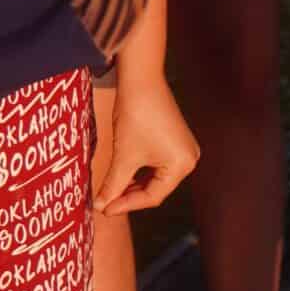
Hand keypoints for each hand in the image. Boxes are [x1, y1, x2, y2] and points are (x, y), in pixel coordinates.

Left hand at [93, 76, 198, 214]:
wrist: (141, 81)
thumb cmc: (136, 117)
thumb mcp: (124, 156)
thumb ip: (113, 185)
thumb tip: (101, 206)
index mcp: (182, 165)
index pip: (153, 196)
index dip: (127, 204)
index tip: (105, 209)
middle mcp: (188, 158)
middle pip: (156, 188)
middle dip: (129, 195)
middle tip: (105, 203)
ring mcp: (183, 148)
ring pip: (155, 177)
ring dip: (132, 184)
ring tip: (110, 190)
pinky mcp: (174, 140)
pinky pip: (156, 164)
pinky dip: (139, 171)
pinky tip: (121, 175)